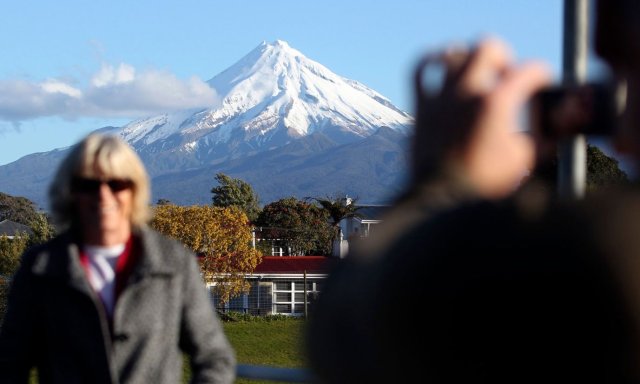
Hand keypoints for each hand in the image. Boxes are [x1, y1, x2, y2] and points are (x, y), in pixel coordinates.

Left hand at [411, 38, 551, 197]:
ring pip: (454, 54)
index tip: (541, 83)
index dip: (540, 74)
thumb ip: (537, 138)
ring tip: (475, 72)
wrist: (441, 200)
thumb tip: (548, 130)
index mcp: (496, 103)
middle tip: (505, 74)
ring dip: (468, 58)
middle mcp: (467, 92)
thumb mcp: (521, 161)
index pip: (528, 71)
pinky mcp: (421, 107)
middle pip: (488, 47)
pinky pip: (419, 69)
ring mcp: (441, 97)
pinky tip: (439, 65)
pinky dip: (430, 61)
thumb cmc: (482, 185)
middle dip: (503, 57)